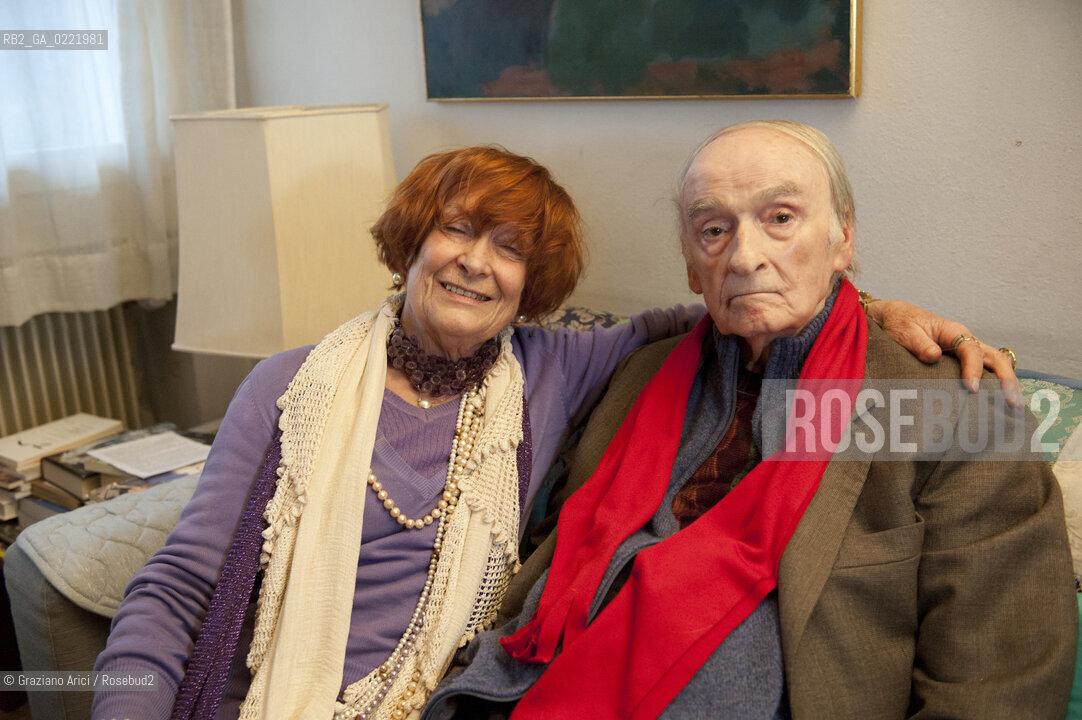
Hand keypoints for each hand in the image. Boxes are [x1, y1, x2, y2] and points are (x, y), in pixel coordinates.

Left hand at [867, 299, 1022, 405]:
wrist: (895, 318)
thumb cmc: (900, 324)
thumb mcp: (905, 332)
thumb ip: (919, 344)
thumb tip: (934, 356)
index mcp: (953, 331)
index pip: (970, 350)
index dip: (973, 369)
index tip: (971, 388)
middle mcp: (966, 340)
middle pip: (994, 358)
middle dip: (1006, 380)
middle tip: (1011, 402)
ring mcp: (967, 350)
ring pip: (995, 365)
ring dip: (1007, 384)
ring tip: (1015, 406)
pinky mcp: (963, 361)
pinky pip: (985, 371)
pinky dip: (996, 385)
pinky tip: (1000, 402)